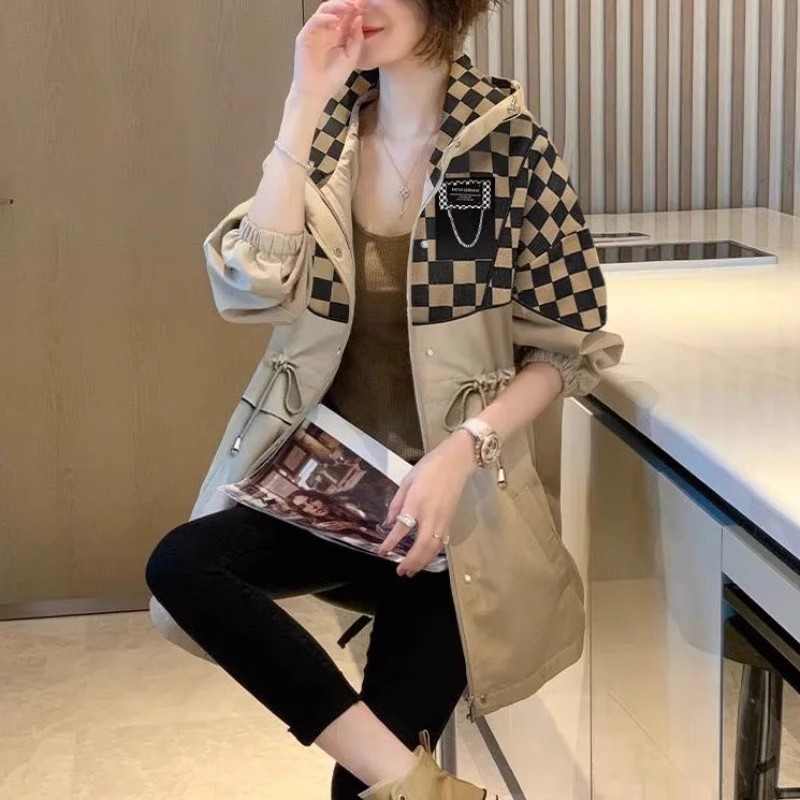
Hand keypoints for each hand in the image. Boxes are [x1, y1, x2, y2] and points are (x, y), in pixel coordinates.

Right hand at [290, 0, 364, 105]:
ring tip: (349, 7)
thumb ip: (356, 39)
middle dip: (348, 4)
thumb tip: (359, 18)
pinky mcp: (305, 36)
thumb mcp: (351, 58)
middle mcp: (326, 30)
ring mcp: (315, 32)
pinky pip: (314, 21)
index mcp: (338, 35)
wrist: (316, 93)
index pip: (346, 15)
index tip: (367, 5)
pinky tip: (336, 20)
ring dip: (337, 6)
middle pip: (336, 9)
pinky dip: (325, 18)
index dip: (356, 9)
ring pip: (325, 10)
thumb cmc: (332, 78)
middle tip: (359, 2)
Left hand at [378, 431, 476, 576]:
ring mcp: (443, 519)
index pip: (402, 527)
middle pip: (422, 545)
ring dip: (423, 562)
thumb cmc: (429, 467)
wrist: (456, 461)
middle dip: (411, 561)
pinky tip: (426, 559)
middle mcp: (431, 514)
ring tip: (412, 571)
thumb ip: (397, 503)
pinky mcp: (450, 520)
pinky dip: (433, 554)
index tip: (382, 551)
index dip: (391, 542)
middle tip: (400, 572)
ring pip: (434, 547)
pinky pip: (442, 542)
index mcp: (417, 502)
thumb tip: (389, 523)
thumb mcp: (407, 480)